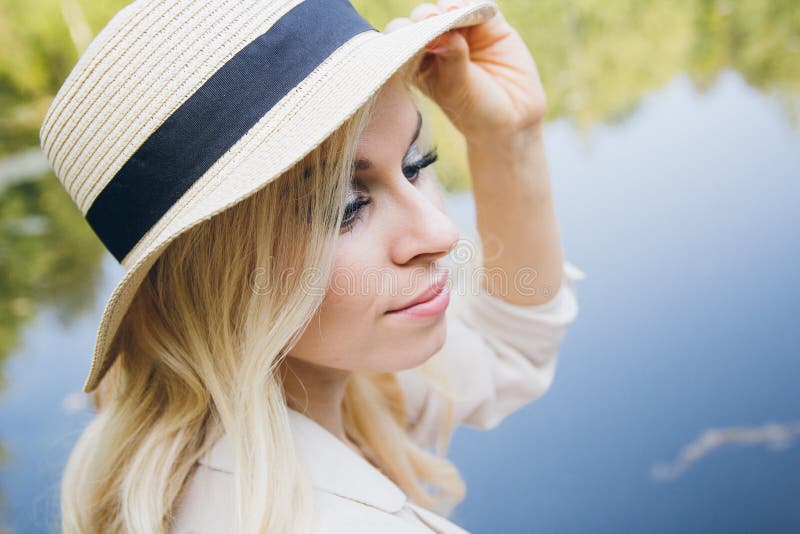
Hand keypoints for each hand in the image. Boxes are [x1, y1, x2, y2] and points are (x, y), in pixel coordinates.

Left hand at [385, 0, 546, 142]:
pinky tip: (470, 10)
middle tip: (428, 20)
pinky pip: (479, 6)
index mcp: (419, 62)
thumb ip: (450, 56)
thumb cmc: (475, 110)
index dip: (401, 32)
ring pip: (449, 8)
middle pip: (423, 19)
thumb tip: (437, 28)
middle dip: (423, 16)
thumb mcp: (456, 88)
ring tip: (451, 12)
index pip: (402, 40)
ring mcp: (463, 32)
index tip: (405, 33)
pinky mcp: (488, 24)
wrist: (513, 117)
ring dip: (447, 6)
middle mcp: (438, 43)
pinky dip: (473, 5)